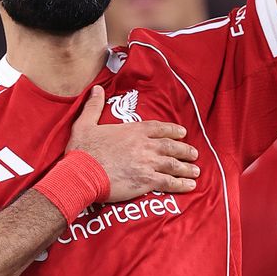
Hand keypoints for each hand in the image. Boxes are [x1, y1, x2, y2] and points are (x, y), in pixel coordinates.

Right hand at [66, 86, 199, 201]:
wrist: (81, 174)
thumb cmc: (82, 150)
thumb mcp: (85, 123)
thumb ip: (94, 106)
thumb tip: (97, 89)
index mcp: (133, 131)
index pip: (159, 128)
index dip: (172, 130)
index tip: (182, 133)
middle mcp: (144, 145)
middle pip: (171, 146)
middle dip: (184, 150)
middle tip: (194, 154)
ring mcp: (147, 163)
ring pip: (173, 164)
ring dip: (187, 168)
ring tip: (196, 171)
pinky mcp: (146, 181)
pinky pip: (169, 182)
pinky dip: (181, 184)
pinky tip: (189, 186)